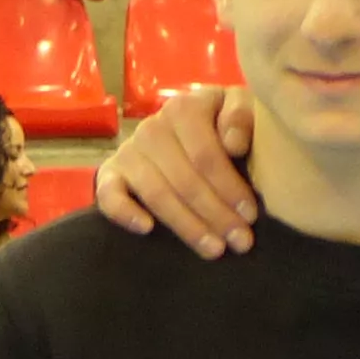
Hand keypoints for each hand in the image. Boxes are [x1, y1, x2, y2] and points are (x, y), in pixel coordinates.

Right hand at [97, 86, 262, 256]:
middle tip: (241, 241)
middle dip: (215, 214)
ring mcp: (129, 151)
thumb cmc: (223, 124)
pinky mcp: (112, 173)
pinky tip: (146, 229)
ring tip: (214, 249)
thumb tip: (233, 143)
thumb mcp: (240, 109)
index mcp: (184, 109)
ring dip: (186, 225)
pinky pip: (109, 194)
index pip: (205, 155)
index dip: (229, 187)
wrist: (190, 128)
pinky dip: (124, 212)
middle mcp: (152, 128)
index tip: (250, 215)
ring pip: (156, 193)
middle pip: (184, 179)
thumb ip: (242, 116)